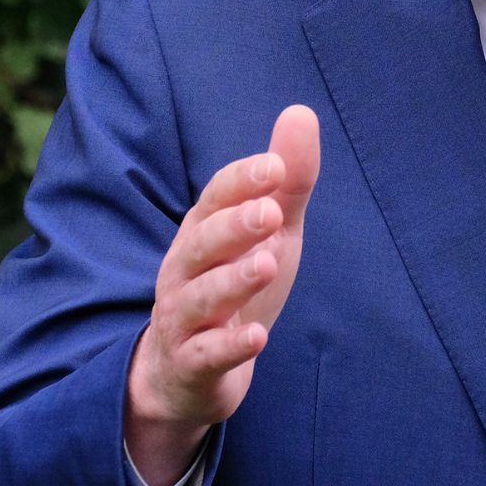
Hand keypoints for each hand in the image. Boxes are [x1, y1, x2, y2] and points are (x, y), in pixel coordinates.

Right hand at [125, 104, 319, 484]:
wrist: (187, 373)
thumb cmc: (233, 286)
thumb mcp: (270, 234)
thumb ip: (287, 182)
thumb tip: (301, 112)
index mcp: (202, 232)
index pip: (214, 198)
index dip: (241, 182)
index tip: (275, 166)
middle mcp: (185, 270)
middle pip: (201, 243)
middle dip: (234, 226)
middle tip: (271, 213)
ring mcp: (184, 319)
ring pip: (201, 297)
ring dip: (233, 280)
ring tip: (268, 265)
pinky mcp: (192, 364)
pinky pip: (206, 354)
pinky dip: (230, 345)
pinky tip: (257, 336)